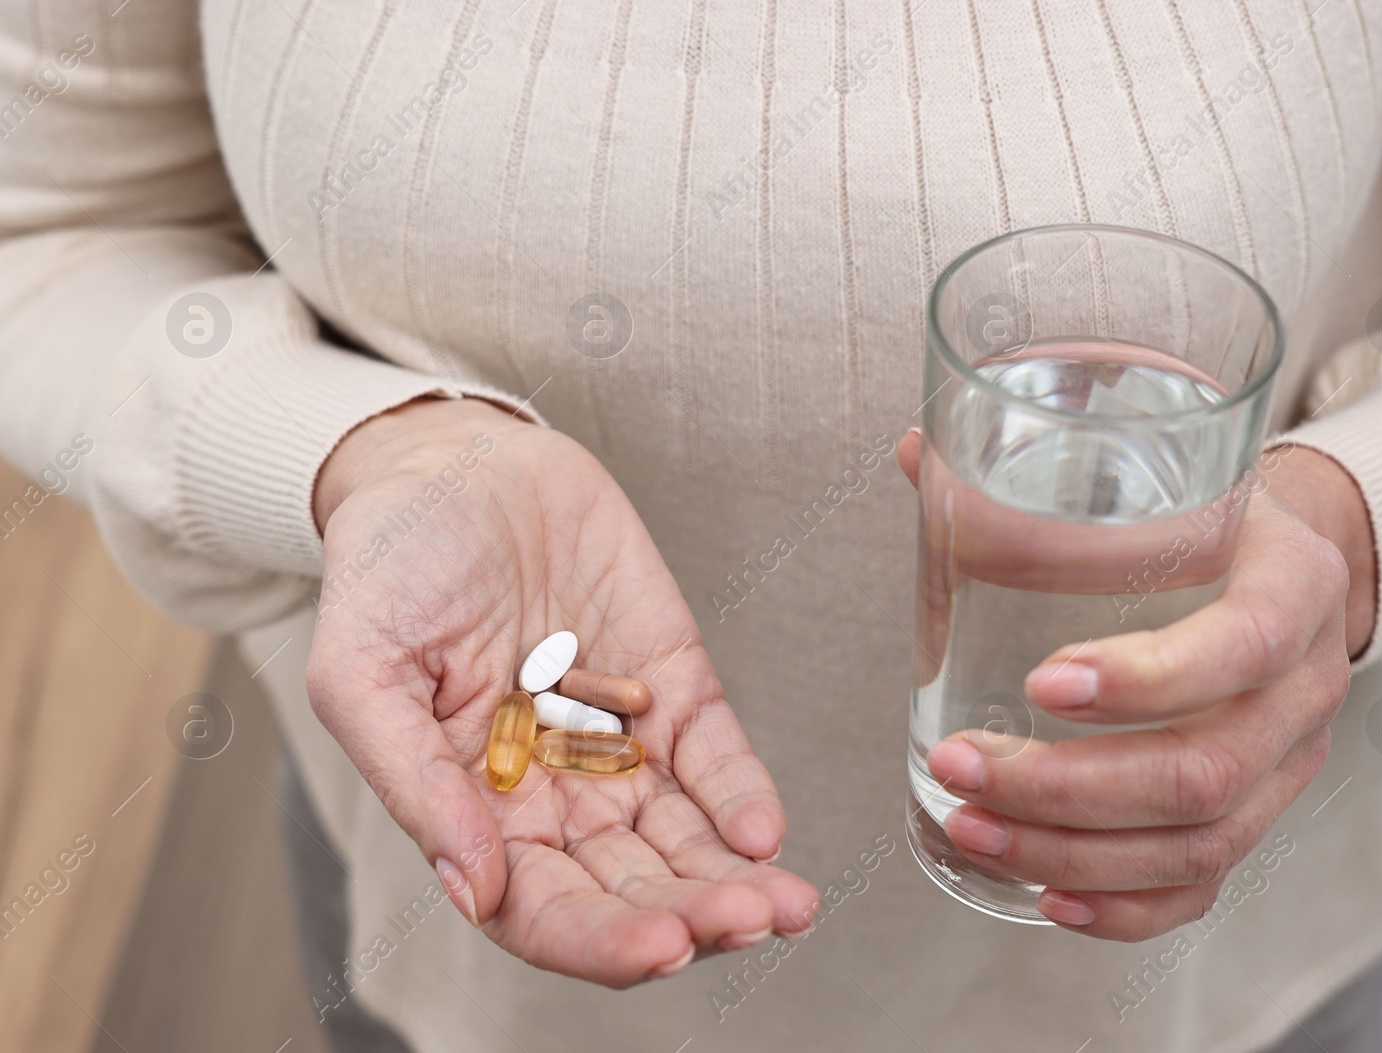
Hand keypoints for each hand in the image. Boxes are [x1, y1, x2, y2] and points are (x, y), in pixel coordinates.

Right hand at [306, 398, 816, 985]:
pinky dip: (742, 794)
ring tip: (784, 904)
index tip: (659, 946)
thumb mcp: (362, 671)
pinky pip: (713, 754)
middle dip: (690, 918)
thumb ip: (413, 781)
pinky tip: (765, 830)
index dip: (600, 939)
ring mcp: (619, 741)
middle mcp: (556, 792)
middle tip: (743, 923)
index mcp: (476, 807)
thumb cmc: (389, 566)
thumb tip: (475, 887)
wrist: (454, 464)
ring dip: (736, 878)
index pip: (542, 909)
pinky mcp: (672, 682)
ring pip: (685, 837)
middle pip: (629, 888)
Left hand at [903, 432, 1375, 940]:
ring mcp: (1290, 763)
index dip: (1147, 679)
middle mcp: (1308, 685)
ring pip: (1199, 846)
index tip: (1041, 684)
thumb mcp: (1155, 471)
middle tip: (960, 765)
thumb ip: (1039, 467)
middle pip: (1205, 773)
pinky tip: (1045, 899)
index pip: (1242, 646)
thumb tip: (916, 451)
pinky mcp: (1260, 812)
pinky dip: (1125, 909)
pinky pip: (1205, 887)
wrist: (1285, 559)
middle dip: (1067, 788)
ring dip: (1072, 854)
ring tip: (968, 826)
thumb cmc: (1204, 514)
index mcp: (1294, 583)